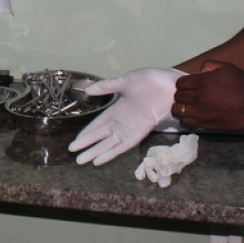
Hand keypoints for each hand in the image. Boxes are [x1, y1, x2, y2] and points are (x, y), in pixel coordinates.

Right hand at [68, 67, 185, 165]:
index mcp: (117, 109)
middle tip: (72, 152)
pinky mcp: (138, 134)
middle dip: (87, 144)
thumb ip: (107, 87)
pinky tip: (99, 160)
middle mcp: (121, 122)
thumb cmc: (151, 81)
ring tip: (81, 161)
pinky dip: (110, 153)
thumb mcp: (125, 81)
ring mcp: (129, 129)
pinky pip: (122, 146)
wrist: (171, 87)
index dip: (87, 132)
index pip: (98, 124)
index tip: (76, 140)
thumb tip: (87, 89)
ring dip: (95, 152)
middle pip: (100, 136)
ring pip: (108, 144)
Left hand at [172, 60, 243, 130]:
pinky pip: (187, 122)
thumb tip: (199, 71)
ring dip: (180, 107)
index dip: (183, 84)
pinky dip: (185, 119)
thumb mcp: (227, 67)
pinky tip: (191, 116)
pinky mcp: (206, 124)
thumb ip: (210, 65)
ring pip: (178, 111)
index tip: (188, 86)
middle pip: (178, 97)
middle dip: (181, 95)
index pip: (180, 84)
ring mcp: (201, 112)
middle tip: (188, 96)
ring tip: (187, 106)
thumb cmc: (242, 85)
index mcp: (202, 82)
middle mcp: (199, 98)